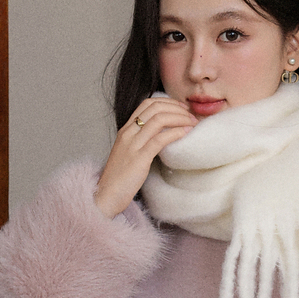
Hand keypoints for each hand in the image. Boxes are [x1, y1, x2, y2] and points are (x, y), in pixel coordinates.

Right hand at [94, 98, 196, 218]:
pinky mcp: (139, 158)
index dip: (168, 102)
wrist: (106, 195)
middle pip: (155, 108)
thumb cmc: (120, 179)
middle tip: (191, 116)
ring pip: (159, 120)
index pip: (147, 103)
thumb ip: (142, 142)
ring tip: (192, 124)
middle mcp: (128, 133)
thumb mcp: (129, 154)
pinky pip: (159, 139)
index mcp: (125, 130)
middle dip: (177, 108)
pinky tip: (185, 134)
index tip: (182, 108)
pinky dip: (175, 133)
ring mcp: (132, 145)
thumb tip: (163, 136)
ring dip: (180, 118)